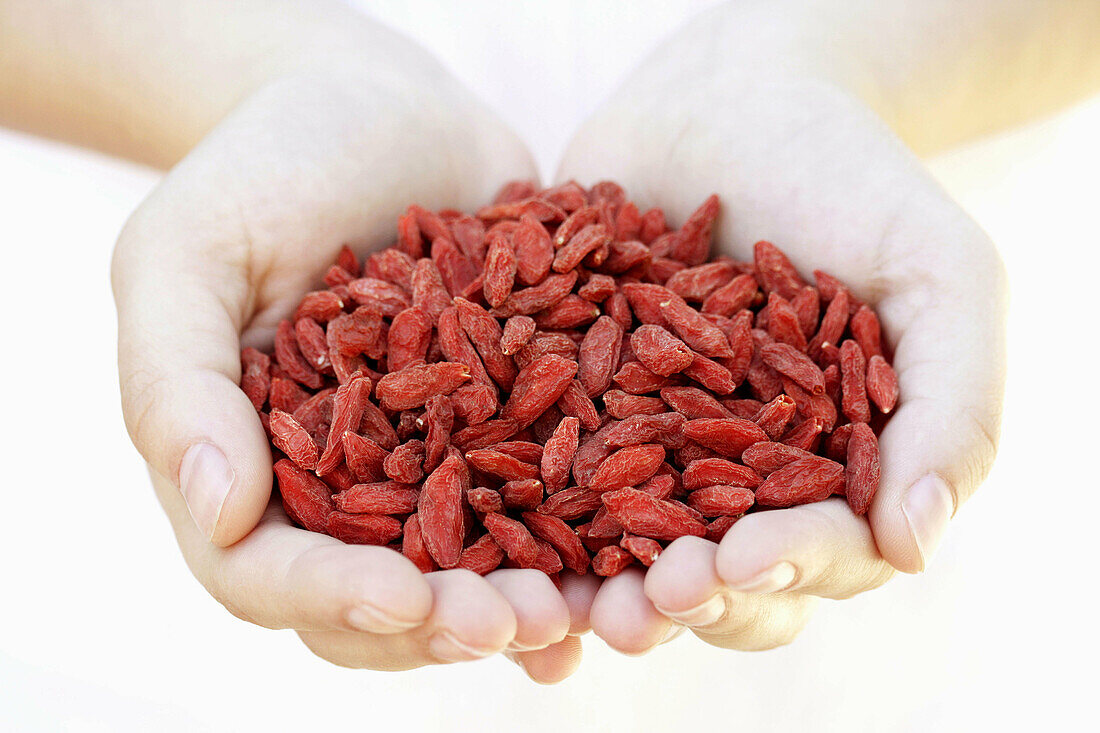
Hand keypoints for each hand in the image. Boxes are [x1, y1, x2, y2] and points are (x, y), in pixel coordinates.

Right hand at [111, 64, 590, 680]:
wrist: (380, 108)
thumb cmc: (263, 168)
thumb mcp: (186, 252)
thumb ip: (175, 380)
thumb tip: (215, 511)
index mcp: (245, 469)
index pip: (264, 571)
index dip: (331, 596)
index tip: (406, 597)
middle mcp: (338, 490)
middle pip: (378, 600)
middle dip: (445, 622)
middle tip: (518, 620)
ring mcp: (429, 467)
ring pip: (468, 574)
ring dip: (524, 607)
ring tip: (584, 612)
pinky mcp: (508, 430)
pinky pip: (546, 507)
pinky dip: (585, 550)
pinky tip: (633, 572)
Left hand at [556, 67, 1006, 651]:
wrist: (730, 96)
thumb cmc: (854, 179)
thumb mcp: (937, 277)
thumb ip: (950, 408)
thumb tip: (916, 550)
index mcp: (831, 471)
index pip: (821, 550)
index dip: (783, 567)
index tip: (738, 561)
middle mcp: (735, 479)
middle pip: (716, 577)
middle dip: (684, 599)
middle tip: (646, 602)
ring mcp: (643, 448)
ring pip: (622, 550)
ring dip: (595, 589)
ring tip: (561, 605)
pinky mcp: (566, 407)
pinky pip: (535, 469)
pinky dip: (512, 508)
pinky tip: (479, 533)